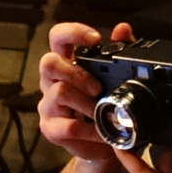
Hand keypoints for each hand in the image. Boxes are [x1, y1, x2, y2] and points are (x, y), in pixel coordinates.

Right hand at [35, 20, 133, 163]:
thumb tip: (123, 29)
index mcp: (66, 63)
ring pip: (59, 92)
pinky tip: (101, 131)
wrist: (102, 143)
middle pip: (48, 63)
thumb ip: (119, 51)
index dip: (72, 33)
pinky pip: (67, 126)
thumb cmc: (105, 105)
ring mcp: (48, 105)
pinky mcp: (50, 128)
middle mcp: (52, 81)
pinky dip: (90, 130)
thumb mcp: (115, 77)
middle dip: (76, 72)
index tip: (95, 40)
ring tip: (101, 111)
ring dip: (85, 102)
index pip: (57, 38)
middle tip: (97, 87)